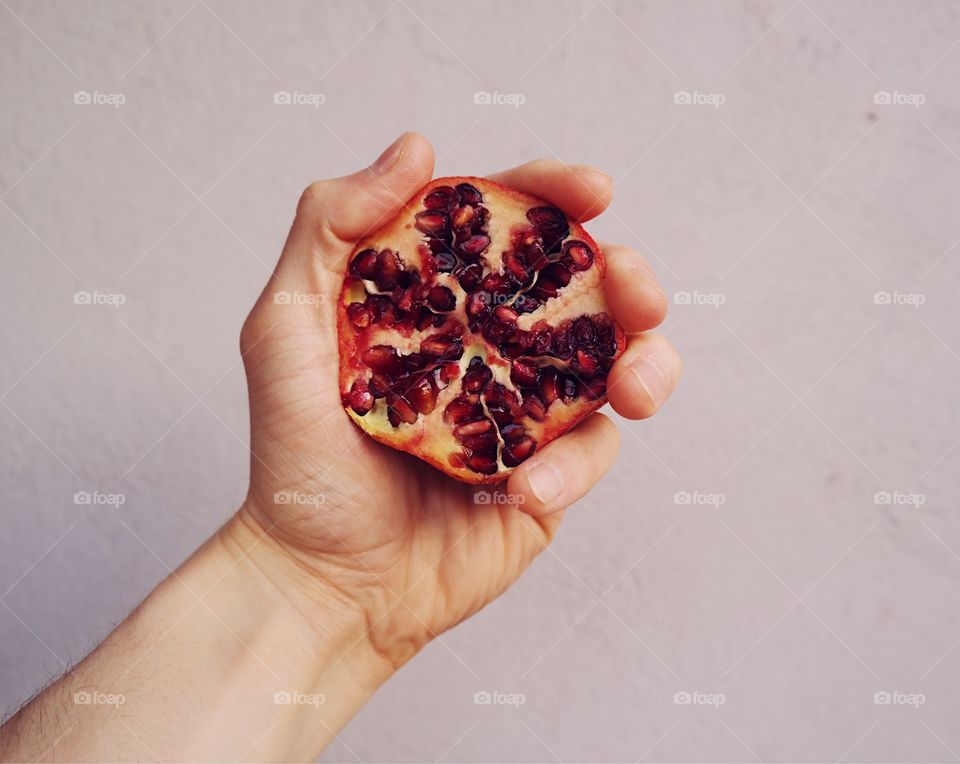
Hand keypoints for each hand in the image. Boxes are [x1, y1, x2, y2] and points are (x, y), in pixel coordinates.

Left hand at [233, 133, 682, 669]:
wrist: (322, 580)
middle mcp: (494, 346)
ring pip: (621, 363)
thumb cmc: (296, 458)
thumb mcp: (284, 327)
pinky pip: (593, 451)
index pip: (511, 227)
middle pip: (587, 291)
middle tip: (630, 288)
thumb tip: (417, 148)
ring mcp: (529, 409)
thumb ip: (330, 227)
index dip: (556, 195)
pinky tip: (521, 491)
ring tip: (631, 388)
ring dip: (648, 364)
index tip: (589, 190)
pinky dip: (570, 466)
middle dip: (629, 278)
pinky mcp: (551, 473)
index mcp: (443, 301)